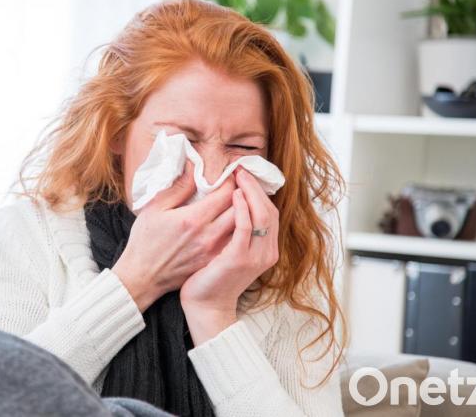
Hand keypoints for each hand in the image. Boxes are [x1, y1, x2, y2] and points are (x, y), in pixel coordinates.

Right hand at [112, 160, 237, 311]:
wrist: (142, 277)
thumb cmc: (145, 241)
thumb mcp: (155, 208)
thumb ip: (178, 187)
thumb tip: (193, 167)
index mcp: (194, 219)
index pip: (226, 194)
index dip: (232, 180)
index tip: (230, 174)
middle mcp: (208, 236)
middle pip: (240, 209)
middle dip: (243, 194)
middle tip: (240, 185)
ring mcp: (213, 251)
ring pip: (241, 227)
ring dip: (243, 212)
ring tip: (240, 202)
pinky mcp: (214, 262)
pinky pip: (234, 242)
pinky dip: (237, 230)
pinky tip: (233, 223)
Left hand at [180, 167, 280, 344]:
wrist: (205, 306)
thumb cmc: (212, 278)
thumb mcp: (231, 253)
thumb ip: (237, 232)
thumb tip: (234, 205)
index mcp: (265, 249)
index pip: (270, 213)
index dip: (260, 192)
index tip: (247, 175)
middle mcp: (266, 252)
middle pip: (269, 210)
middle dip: (257, 187)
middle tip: (242, 170)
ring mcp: (255, 256)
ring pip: (261, 215)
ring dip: (251, 192)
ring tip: (238, 177)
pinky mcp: (239, 258)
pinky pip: (245, 227)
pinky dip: (243, 208)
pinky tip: (234, 195)